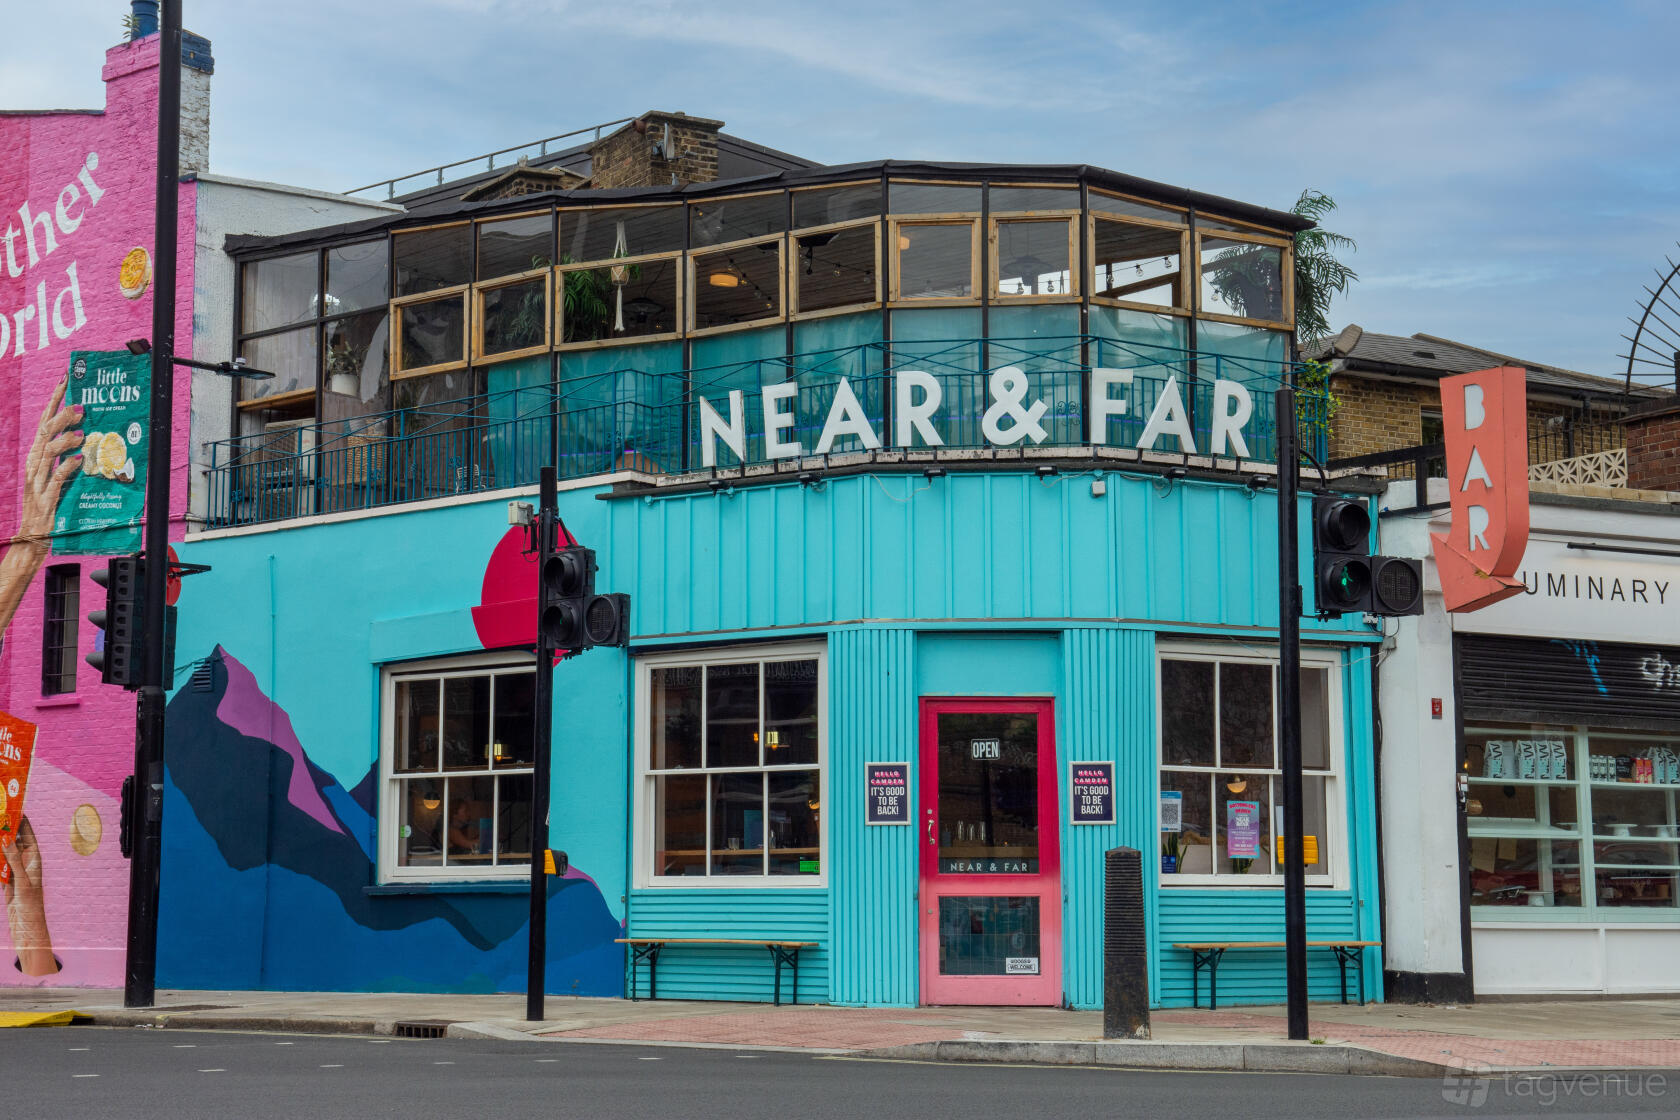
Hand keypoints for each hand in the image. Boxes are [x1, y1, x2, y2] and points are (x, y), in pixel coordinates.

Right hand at [3, 816, 56, 975]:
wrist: (26, 926)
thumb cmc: (30, 905)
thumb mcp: (22, 881)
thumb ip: (14, 861)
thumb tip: (7, 840)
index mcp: (35, 860)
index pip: (28, 836)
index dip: (23, 822)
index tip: (16, 808)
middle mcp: (26, 863)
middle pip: (15, 842)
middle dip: (8, 829)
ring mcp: (16, 871)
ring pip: (5, 852)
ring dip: (0, 843)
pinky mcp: (7, 880)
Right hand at [18, 380, 84, 549]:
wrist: (32, 536)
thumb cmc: (48, 504)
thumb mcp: (56, 474)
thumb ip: (65, 456)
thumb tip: (85, 435)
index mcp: (36, 456)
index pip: (44, 422)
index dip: (55, 401)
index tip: (66, 381)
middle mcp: (34, 464)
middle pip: (44, 434)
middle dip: (61, 417)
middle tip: (81, 407)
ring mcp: (37, 481)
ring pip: (47, 453)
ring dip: (65, 441)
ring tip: (83, 433)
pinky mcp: (45, 498)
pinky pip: (55, 480)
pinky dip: (67, 467)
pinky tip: (79, 460)